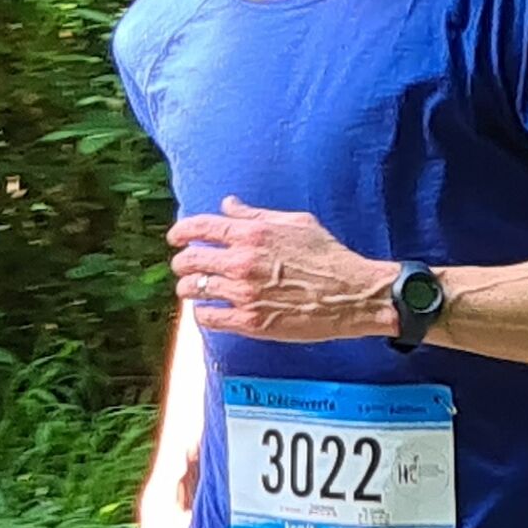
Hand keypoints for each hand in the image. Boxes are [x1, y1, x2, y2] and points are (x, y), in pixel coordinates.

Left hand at [168, 196, 393, 342]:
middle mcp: (242, 262)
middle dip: (182, 263)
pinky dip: (203, 313)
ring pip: (193, 290)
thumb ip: (256, 216)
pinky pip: (208, 318)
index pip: (199, 228)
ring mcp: (243, 293)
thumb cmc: (328, 256)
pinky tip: (210, 310)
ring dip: (189, 289)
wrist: (352, 294)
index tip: (176, 238)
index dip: (180, 233)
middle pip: (189, 261)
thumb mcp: (295, 223)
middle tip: (186, 267)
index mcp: (251, 235)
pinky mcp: (249, 322)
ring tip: (196, 290)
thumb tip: (228, 205)